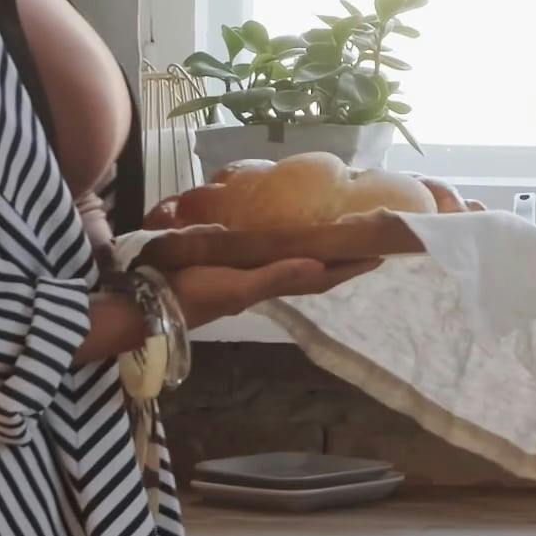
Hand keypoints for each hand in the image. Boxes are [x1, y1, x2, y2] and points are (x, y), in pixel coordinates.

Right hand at [167, 256, 379, 323]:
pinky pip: (271, 255)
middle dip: (340, 259)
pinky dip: (287, 247)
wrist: (154, 300)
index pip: (322, 277)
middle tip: (365, 239)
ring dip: (318, 253)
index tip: (381, 253)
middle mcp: (266, 280)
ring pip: (294, 263)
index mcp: (272, 284)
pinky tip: (285, 236)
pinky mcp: (232, 266)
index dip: (350, 268)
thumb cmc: (197, 293)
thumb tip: (320, 265)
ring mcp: (249, 274)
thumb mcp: (238, 287)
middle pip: (313, 271)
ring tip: (337, 236)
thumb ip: (276, 276)